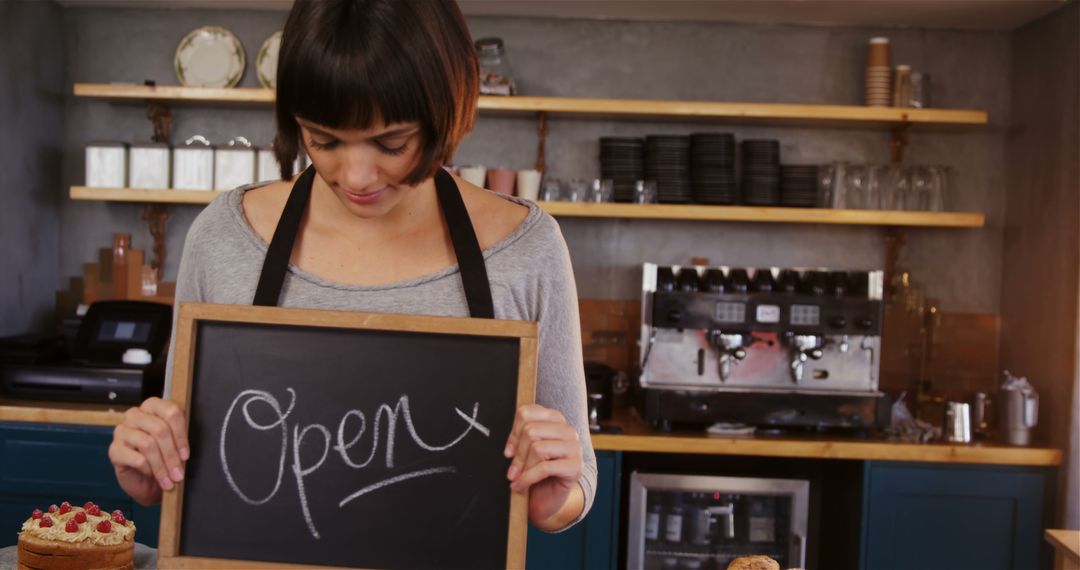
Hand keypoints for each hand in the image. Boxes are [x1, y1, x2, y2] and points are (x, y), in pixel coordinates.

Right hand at [108, 397, 189, 505]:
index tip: (185, 455)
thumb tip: (185, 451)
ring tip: (169, 479)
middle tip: (178, 473)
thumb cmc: (162, 457)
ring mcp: (122, 431)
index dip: (181, 435)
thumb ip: (180, 438)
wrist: (145, 480)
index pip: (171, 411)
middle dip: (172, 455)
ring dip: (161, 466)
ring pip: (148, 444)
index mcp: (153, 406)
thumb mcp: (175, 445)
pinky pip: (136, 459)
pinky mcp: (114, 450)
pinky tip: (152, 475)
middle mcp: (135, 415)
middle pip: (160, 429)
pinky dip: (148, 470)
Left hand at [504, 404, 583, 529]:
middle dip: (518, 454)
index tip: (509, 451)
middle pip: (531, 431)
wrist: (549, 498)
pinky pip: (544, 468)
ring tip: (517, 478)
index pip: (527, 413)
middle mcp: (567, 430)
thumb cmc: (536, 473)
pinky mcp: (575, 467)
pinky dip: (528, 478)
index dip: (513, 433)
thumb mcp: (526, 451)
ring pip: (538, 448)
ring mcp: (574, 448)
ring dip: (523, 467)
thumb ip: (520, 440)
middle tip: (512, 470)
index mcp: (555, 419)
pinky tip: (521, 485)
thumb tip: (510, 449)